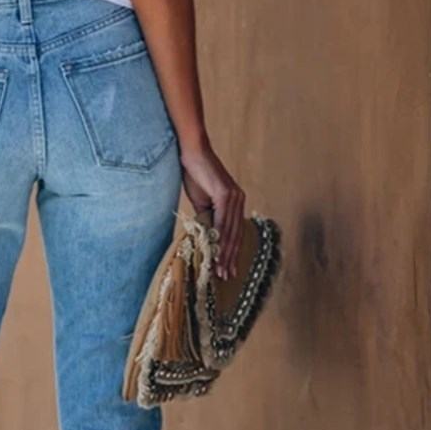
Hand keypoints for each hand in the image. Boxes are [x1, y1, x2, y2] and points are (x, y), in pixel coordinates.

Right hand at [179, 142, 244, 279]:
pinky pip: (222, 221)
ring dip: (224, 253)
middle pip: (235, 235)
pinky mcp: (225, 194)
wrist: (192, 153)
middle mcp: (239, 200)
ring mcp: (234, 197)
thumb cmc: (195, 175)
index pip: (235, 232)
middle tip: (226, 276)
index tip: (227, 268)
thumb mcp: (201, 202)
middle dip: (230, 258)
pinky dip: (219, 237)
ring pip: (230, 231)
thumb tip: (206, 237)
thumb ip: (207, 218)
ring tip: (220, 269)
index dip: (231, 252)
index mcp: (235, 202)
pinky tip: (216, 251)